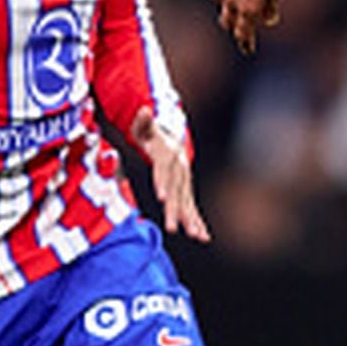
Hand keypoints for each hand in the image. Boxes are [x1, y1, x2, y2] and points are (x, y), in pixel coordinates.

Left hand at [131, 106, 209, 241]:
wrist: (172, 139)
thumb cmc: (153, 134)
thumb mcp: (145, 127)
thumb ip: (143, 121)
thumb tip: (144, 109)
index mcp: (168, 156)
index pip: (164, 171)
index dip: (163, 183)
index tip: (161, 198)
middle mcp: (180, 172)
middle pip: (177, 193)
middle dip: (175, 211)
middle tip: (172, 229)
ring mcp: (184, 182)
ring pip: (187, 203)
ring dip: (191, 221)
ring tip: (197, 237)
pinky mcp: (185, 191)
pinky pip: (191, 208)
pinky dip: (197, 222)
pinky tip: (203, 236)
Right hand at [206, 0, 303, 53]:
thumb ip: (271, 6)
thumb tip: (269, 20)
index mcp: (248, 7)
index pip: (243, 33)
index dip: (245, 42)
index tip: (248, 48)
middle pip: (227, 19)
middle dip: (233, 25)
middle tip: (239, 28)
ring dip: (224, 2)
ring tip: (230, 2)